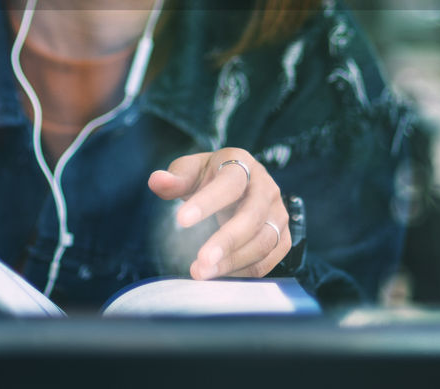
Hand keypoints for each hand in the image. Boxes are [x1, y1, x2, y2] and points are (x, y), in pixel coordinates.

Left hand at [148, 148, 289, 279]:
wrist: (239, 188)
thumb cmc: (210, 179)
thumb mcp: (190, 172)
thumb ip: (174, 178)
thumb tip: (156, 181)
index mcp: (242, 165)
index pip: (229, 183)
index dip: (207, 202)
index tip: (181, 220)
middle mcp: (267, 188)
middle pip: (252, 216)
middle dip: (226, 242)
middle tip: (199, 263)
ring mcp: (278, 214)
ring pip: (263, 242)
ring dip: (233, 262)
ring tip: (201, 273)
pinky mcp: (282, 238)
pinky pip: (267, 260)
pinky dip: (243, 271)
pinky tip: (219, 275)